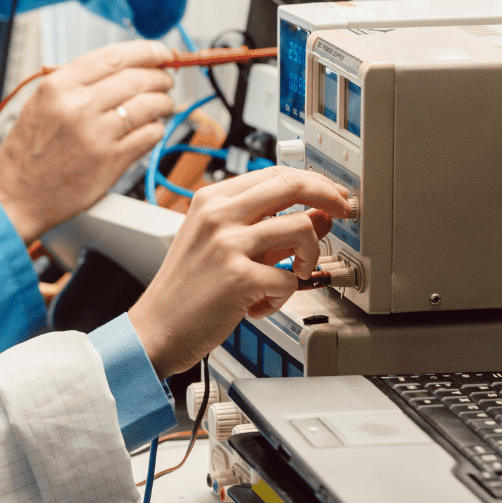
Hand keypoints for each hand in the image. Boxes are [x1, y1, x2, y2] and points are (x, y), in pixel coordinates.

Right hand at [0, 40, 176, 241]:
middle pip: (136, 78)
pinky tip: (152, 128)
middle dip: (159, 77)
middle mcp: (79, 106)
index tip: (160, 52)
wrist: (17, 195)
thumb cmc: (28, 151)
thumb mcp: (41, 102)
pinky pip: (149, 135)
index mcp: (59, 86)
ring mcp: (97, 134)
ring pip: (149, 105)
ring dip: (164, 102)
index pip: (114, 56)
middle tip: (166, 80)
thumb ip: (77, 82)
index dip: (146, 51)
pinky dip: (157, 129)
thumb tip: (122, 66)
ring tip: (165, 103)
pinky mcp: (111, 161)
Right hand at [128, 167, 351, 376]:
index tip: (332, 196)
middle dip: (331, 197)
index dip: (313, 182)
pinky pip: (290, 279)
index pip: (275, 174)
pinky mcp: (238, 278)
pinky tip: (260, 304)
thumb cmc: (186, 290)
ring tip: (293, 275)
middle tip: (346, 212)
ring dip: (310, 257)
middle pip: (293, 185)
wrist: (155, 328)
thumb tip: (318, 215)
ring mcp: (228, 244)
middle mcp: (219, 214)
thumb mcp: (220, 246)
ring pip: (302, 229)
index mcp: (212, 200)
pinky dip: (283, 297)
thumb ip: (266, 228)